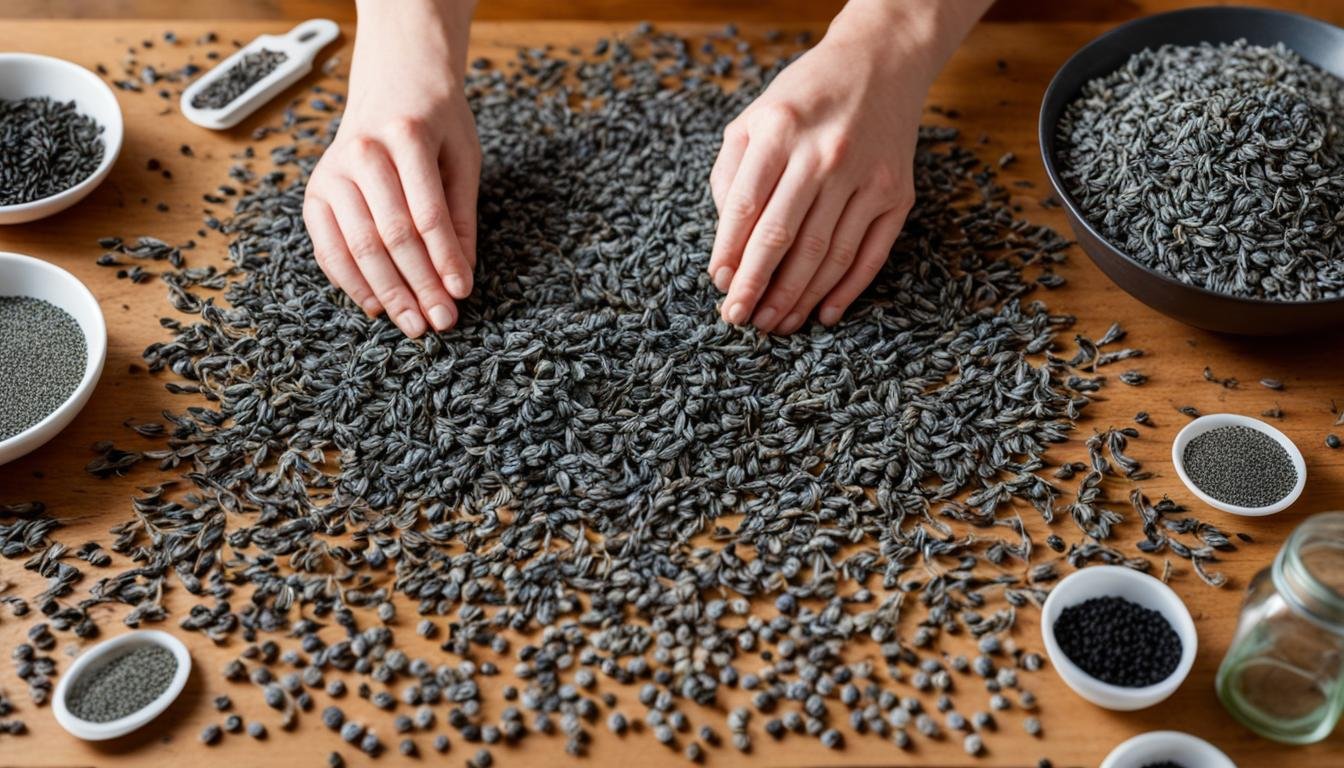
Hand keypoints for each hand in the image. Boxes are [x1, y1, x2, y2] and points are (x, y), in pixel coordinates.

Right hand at [303, 1, 478, 336]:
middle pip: (391, 235)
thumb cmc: (436, 122)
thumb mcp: (463, 157)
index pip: (427, 213)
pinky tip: (376, 306)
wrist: (392, 84)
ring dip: (387, 293)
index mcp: (406, 136)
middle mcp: (361, 153)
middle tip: (440, 322)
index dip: (444, 259)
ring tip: (413, 323)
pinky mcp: (314, 192)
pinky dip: (351, 282)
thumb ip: (461, 216)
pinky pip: (328, 247)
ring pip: (358, 246)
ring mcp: (331, 173)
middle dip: (418, 285)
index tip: (461, 294)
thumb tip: (461, 277)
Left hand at [708, 1, 969, 333]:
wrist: (880, 63)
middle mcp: (825, 154)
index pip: (747, 207)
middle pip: (785, 236)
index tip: (720, 287)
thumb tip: (728, 244)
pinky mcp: (898, 194)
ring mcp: (867, 176)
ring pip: (827, 253)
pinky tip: (824, 314)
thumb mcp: (753, 117)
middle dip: (758, 286)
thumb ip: (731, 175)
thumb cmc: (804, 98)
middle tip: (741, 319)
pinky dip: (847, 290)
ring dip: (797, 297)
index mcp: (780, 130)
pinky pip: (870, 254)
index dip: (730, 253)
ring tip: (775, 324)